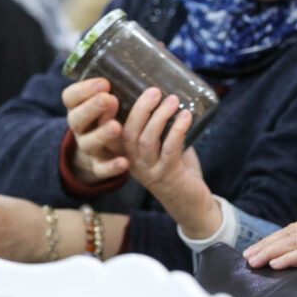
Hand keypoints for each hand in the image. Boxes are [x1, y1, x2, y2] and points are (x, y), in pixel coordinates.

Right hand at [62, 78, 127, 183]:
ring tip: (117, 127)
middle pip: (77, 118)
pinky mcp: (98, 166)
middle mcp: (80, 127)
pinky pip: (101, 169)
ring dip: (101, 134)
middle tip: (110, 99)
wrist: (95, 153)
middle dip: (92, 108)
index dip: (84, 90)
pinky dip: (111, 167)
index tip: (104, 82)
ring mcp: (88, 147)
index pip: (70, 97)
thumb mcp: (106, 98)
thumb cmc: (106, 116)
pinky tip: (124, 162)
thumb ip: (120, 81)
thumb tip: (155, 49)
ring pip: (88, 143)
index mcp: (78, 108)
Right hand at [119, 87, 220, 238]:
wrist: (191, 206)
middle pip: (126, 133)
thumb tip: (168, 92)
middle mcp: (132, 163)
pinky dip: (177, 129)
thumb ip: (162, 124)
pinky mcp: (168, 176)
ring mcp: (149, 170)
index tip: (111, 92)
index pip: (108, 133)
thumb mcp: (164, 145)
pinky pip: (170, 149)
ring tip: (172, 100)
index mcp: (126, 154)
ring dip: (160, 116)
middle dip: (139, 108)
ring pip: (146, 140)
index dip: (105, 114)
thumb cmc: (178, 170)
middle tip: (154, 91)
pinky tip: (185, 116)